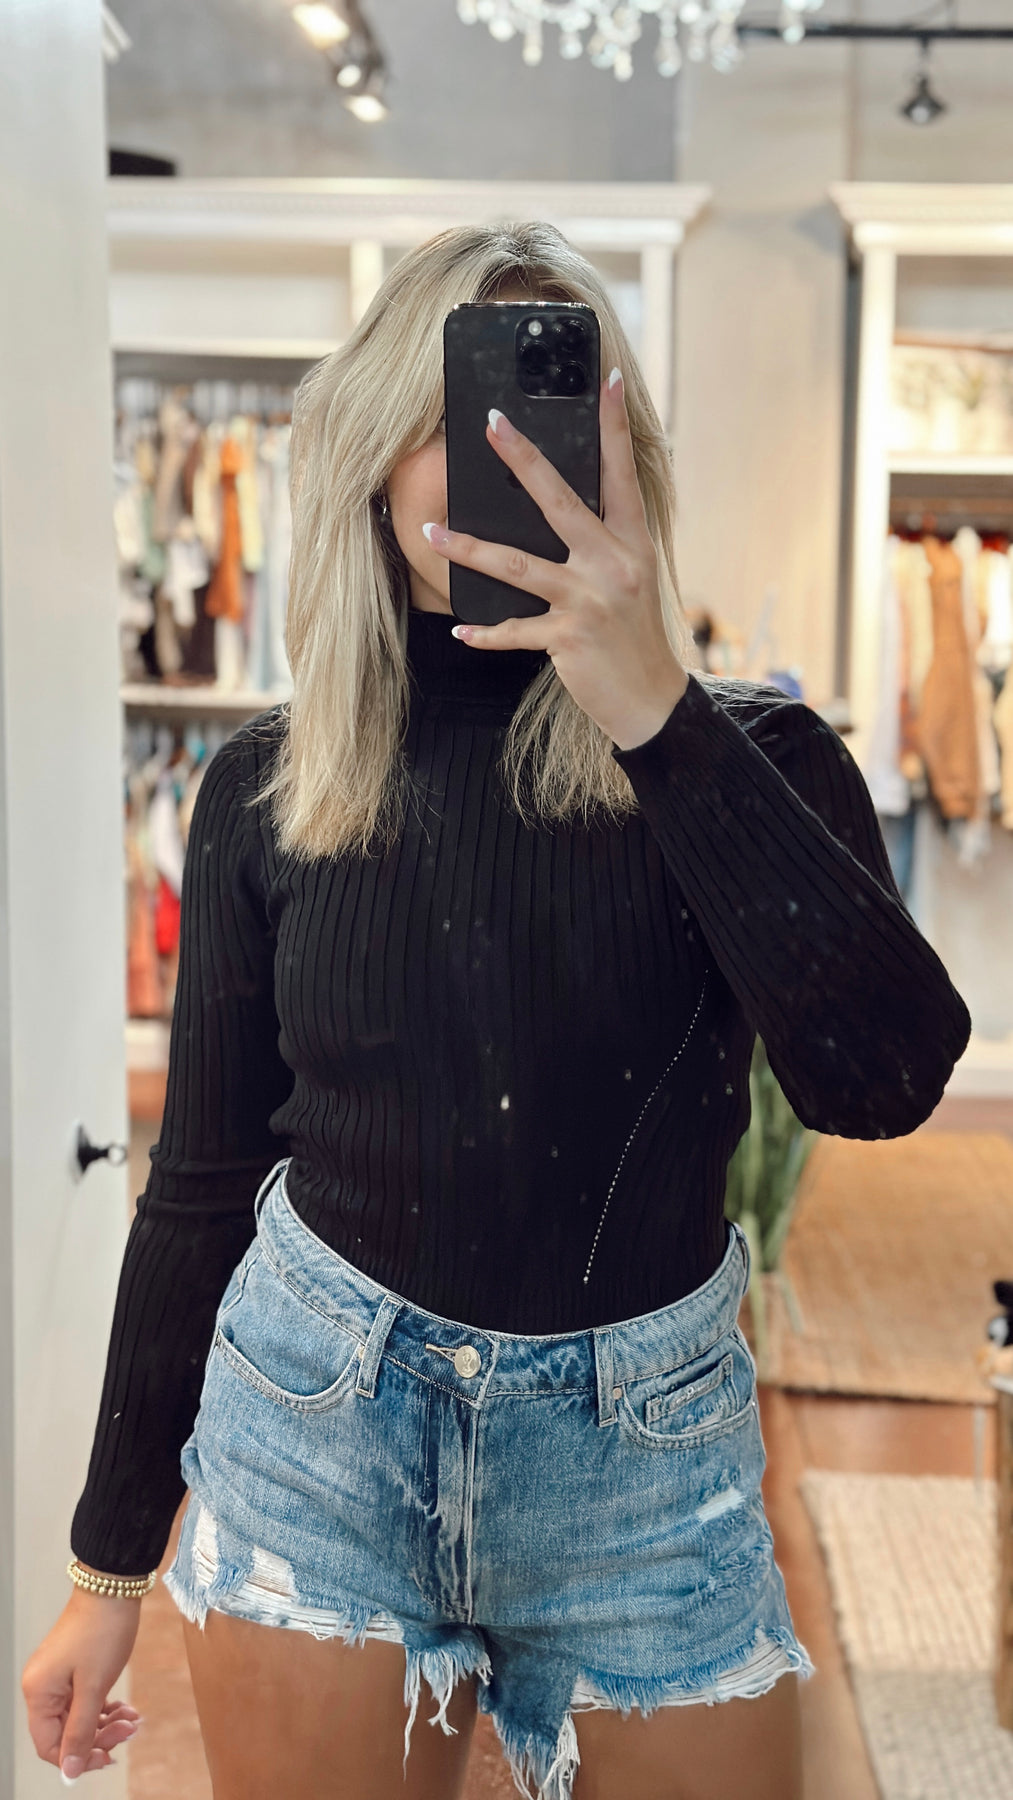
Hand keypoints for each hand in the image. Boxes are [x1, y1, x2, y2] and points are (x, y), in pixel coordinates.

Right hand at [21, 1587, 142, 1781]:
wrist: (113, 1587)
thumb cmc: (102, 1631)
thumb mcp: (93, 1687)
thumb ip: (80, 1731)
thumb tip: (69, 1771)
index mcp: (39, 1693)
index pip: (50, 1746)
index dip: (79, 1757)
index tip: (109, 1756)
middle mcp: (42, 1686)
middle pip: (65, 1733)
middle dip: (99, 1737)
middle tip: (130, 1730)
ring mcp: (57, 1676)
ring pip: (78, 1717)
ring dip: (106, 1724)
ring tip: (133, 1719)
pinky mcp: (72, 1668)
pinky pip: (84, 1701)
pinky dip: (104, 1708)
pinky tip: (125, 1709)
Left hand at [421, 368, 687, 752]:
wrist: (653, 702)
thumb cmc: (636, 638)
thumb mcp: (633, 580)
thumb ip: (605, 545)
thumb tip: (565, 511)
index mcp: (632, 544)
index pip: (622, 473)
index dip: (615, 427)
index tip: (609, 380)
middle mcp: (613, 564)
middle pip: (560, 501)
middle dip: (523, 459)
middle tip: (490, 424)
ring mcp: (589, 600)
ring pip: (517, 564)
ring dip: (467, 548)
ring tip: (430, 530)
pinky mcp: (569, 637)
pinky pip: (514, 629)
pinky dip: (485, 632)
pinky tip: (460, 630)